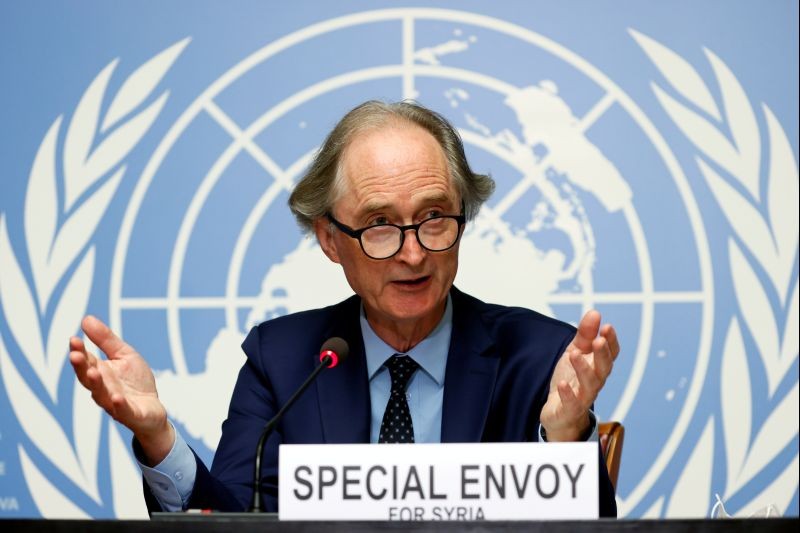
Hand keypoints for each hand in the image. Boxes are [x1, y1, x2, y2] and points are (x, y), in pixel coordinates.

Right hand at [69, 316, 172, 464]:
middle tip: (75, 355)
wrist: (152, 409)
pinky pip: (123, 411)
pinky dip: (119, 405)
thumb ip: (106, 340)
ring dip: (96, 385)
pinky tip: (117, 397)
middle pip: (88, 378)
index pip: (86, 361)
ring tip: (93, 373)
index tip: (73, 339)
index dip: (79, 351)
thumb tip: (86, 319)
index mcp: (100, 373)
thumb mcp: (124, 355)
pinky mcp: (131, 414)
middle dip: (81, 367)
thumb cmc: (135, 381)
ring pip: (102, 395)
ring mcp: (115, 403)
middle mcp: (103, 389)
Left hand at [540, 310, 619, 441]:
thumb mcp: (575, 352)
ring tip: (574, 355)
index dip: (611, 341)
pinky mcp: (569, 410)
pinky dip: (568, 394)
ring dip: (583, 369)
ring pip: (589, 385)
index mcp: (597, 367)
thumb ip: (585, 334)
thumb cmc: (571, 379)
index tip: (607, 326)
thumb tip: (595, 312)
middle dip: (602, 355)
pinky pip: (572, 403)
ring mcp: (583, 397)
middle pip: (603, 368)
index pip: (610, 354)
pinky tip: (562, 384)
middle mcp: (594, 382)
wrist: (559, 413)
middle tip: (598, 340)